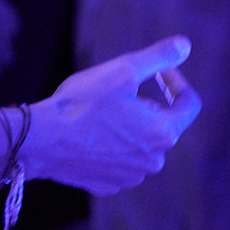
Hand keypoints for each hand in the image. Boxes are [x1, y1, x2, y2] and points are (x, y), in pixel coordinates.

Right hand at [26, 35, 201, 195]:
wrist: (41, 140)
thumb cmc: (82, 103)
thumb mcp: (123, 70)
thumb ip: (159, 57)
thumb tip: (185, 45)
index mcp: (164, 133)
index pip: (189, 104)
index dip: (176, 81)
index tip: (158, 70)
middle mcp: (153, 161)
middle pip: (161, 124)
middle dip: (145, 104)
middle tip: (116, 89)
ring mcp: (130, 177)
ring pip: (139, 143)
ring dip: (128, 126)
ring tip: (99, 111)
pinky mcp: (108, 185)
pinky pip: (118, 160)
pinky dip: (110, 146)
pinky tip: (88, 133)